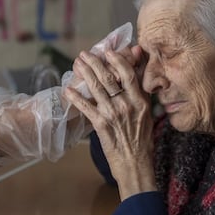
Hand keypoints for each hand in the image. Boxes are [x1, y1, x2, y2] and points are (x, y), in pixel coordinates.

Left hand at [64, 48, 155, 199]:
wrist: (136, 163)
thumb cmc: (142, 139)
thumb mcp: (147, 113)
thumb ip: (141, 93)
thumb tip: (138, 73)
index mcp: (140, 101)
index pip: (128, 74)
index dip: (117, 60)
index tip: (108, 50)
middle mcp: (126, 105)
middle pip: (109, 78)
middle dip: (95, 63)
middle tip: (85, 54)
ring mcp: (112, 114)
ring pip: (96, 88)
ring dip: (85, 74)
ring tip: (77, 63)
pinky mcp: (100, 125)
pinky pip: (85, 107)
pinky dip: (75, 97)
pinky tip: (67, 89)